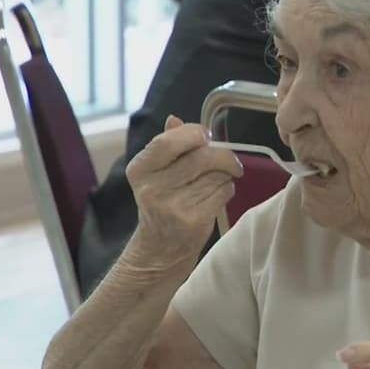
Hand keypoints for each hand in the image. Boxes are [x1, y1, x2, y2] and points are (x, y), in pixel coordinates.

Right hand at [125, 115, 241, 263]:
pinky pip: (223, 192)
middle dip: (223, 156)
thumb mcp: (156, 172)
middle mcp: (152, 188)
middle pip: (202, 157)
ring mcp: (172, 206)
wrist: (160, 248)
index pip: (170, 140)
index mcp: (140, 169)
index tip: (206, 136)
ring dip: (225, 175)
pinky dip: (226, 190)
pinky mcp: (193, 221)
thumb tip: (175, 120)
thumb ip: (167, 144)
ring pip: (216, 174)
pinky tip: (215, 196)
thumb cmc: (163, 202)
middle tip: (230, 162)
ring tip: (216, 182)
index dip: (195, 133)